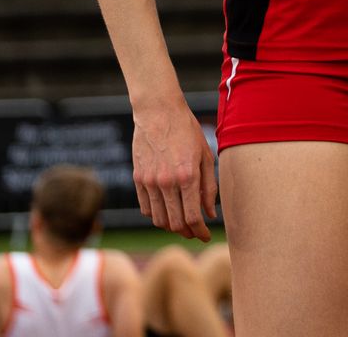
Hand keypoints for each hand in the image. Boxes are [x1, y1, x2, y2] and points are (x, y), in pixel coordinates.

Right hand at [131, 99, 216, 241]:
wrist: (158, 113)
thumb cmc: (187, 132)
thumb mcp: (206, 156)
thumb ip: (209, 186)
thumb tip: (210, 214)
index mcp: (187, 176)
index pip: (192, 217)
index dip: (201, 231)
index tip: (206, 236)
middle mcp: (166, 182)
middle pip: (175, 223)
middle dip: (188, 232)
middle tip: (196, 232)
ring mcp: (149, 182)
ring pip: (158, 219)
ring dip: (172, 226)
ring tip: (183, 223)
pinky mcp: (137, 179)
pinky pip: (146, 208)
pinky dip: (157, 215)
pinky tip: (167, 210)